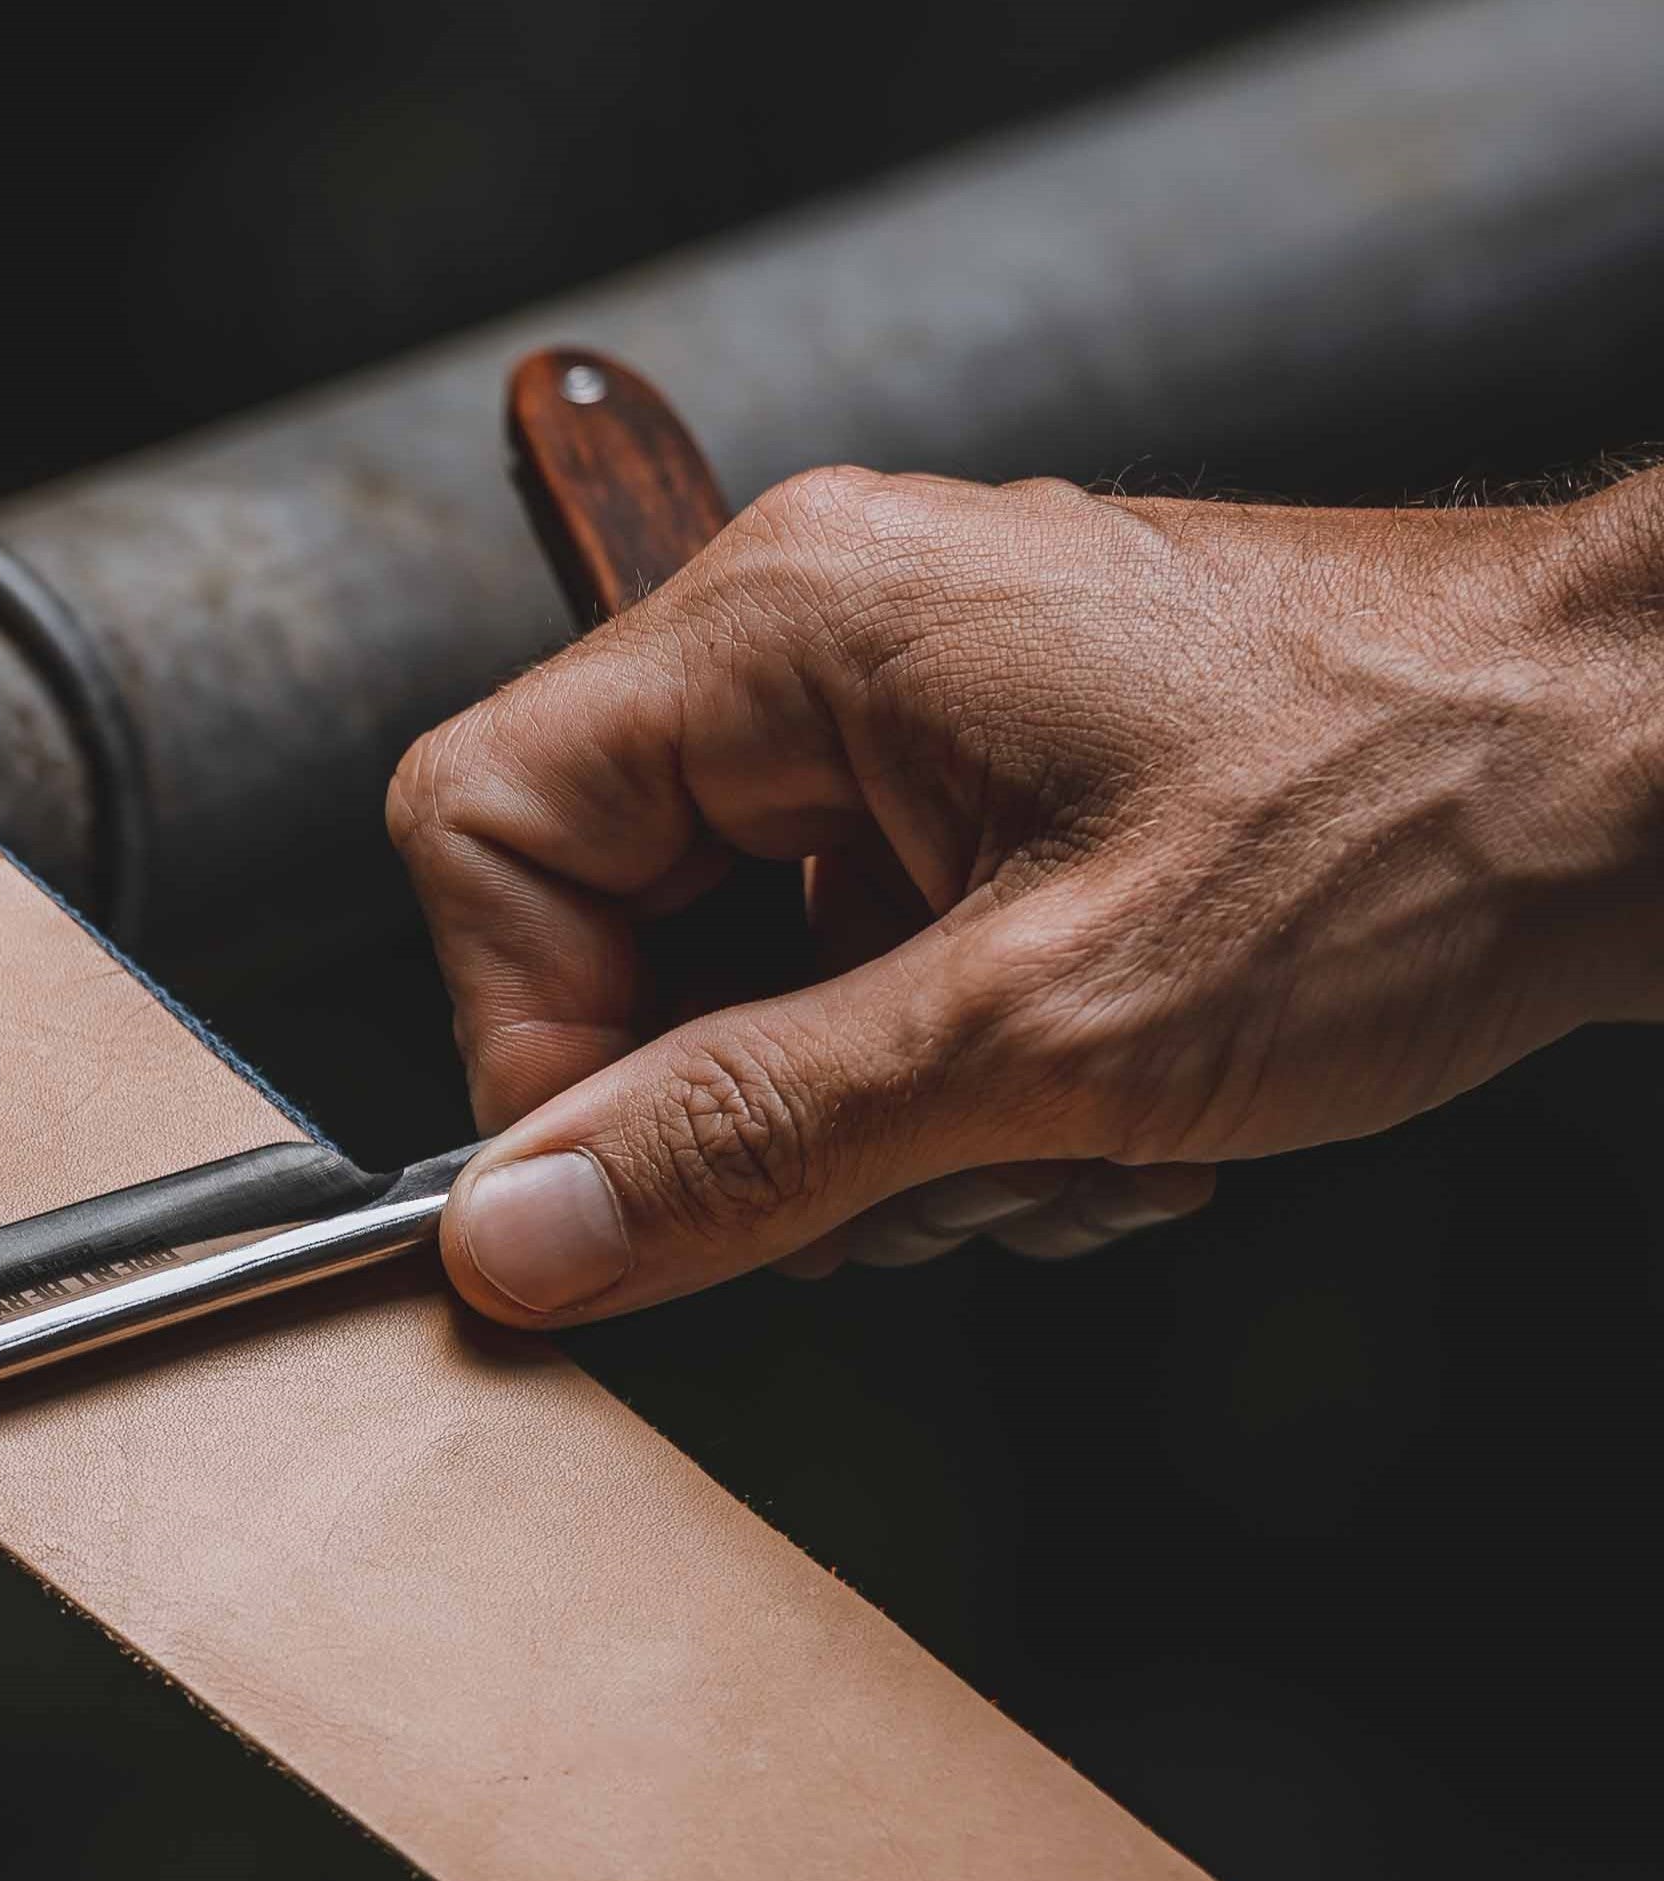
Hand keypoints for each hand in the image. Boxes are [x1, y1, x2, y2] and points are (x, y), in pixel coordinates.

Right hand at [387, 466, 1663, 1321]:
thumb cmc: (1414, 821)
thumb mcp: (1044, 1031)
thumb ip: (746, 1140)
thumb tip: (514, 1237)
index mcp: (783, 626)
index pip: (483, 835)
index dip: (529, 1046)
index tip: (645, 1186)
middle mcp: (816, 649)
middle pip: (606, 940)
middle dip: (755, 1122)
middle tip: (926, 1184)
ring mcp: (900, 729)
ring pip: (741, 1005)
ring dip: (886, 1143)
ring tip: (1070, 1146)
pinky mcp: (977, 807)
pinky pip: (860, 1002)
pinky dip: (961, 1108)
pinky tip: (1110, 1118)